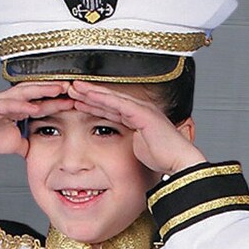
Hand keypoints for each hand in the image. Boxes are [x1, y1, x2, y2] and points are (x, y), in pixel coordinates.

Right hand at [0, 83, 74, 160]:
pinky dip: (21, 105)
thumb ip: (28, 143)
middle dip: (55, 88)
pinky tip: (33, 106)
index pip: (42, 102)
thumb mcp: (15, 143)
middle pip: (36, 91)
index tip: (76, 100)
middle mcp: (10, 101)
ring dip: (42, 90)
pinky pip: (7, 105)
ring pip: (24, 93)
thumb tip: (41, 150)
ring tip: (58, 89)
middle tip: (74, 86)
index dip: (59, 101)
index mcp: (17, 108)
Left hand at [66, 80, 206, 174]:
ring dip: (91, 92)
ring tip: (74, 88)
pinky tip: (88, 94)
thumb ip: (129, 143)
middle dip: (89, 94)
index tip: (77, 102)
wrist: (178, 161)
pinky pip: (118, 103)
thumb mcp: (139, 149)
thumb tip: (120, 148)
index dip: (93, 104)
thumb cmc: (163, 158)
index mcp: (137, 117)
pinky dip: (102, 98)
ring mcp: (141, 109)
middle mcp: (139, 109)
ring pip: (111, 97)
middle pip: (109, 99)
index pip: (111, 108)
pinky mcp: (142, 113)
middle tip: (70, 89)